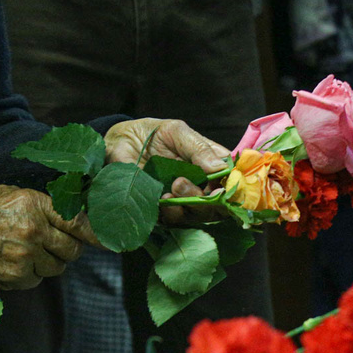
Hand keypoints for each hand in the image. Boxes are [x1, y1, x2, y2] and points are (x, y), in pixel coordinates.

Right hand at [0, 186, 94, 289]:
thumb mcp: (11, 194)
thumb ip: (41, 204)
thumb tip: (71, 213)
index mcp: (34, 204)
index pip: (76, 221)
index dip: (94, 233)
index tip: (107, 240)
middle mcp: (34, 229)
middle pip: (72, 249)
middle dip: (69, 250)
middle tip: (58, 247)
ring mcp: (26, 255)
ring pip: (57, 268)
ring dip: (49, 264)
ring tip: (29, 254)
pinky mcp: (16, 276)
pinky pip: (36, 280)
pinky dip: (30, 276)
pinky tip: (15, 264)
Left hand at [104, 118, 231, 223]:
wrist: (120, 142)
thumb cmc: (152, 134)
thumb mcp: (177, 132)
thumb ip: (199, 148)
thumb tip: (219, 168)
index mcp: (211, 163)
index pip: (232, 179)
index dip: (232, 187)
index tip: (219, 186)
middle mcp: (202, 184)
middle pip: (219, 203)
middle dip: (207, 200)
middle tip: (182, 183)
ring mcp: (185, 199)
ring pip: (199, 214)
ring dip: (189, 204)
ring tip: (172, 187)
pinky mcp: (167, 210)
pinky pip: (176, 220)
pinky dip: (172, 213)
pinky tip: (161, 199)